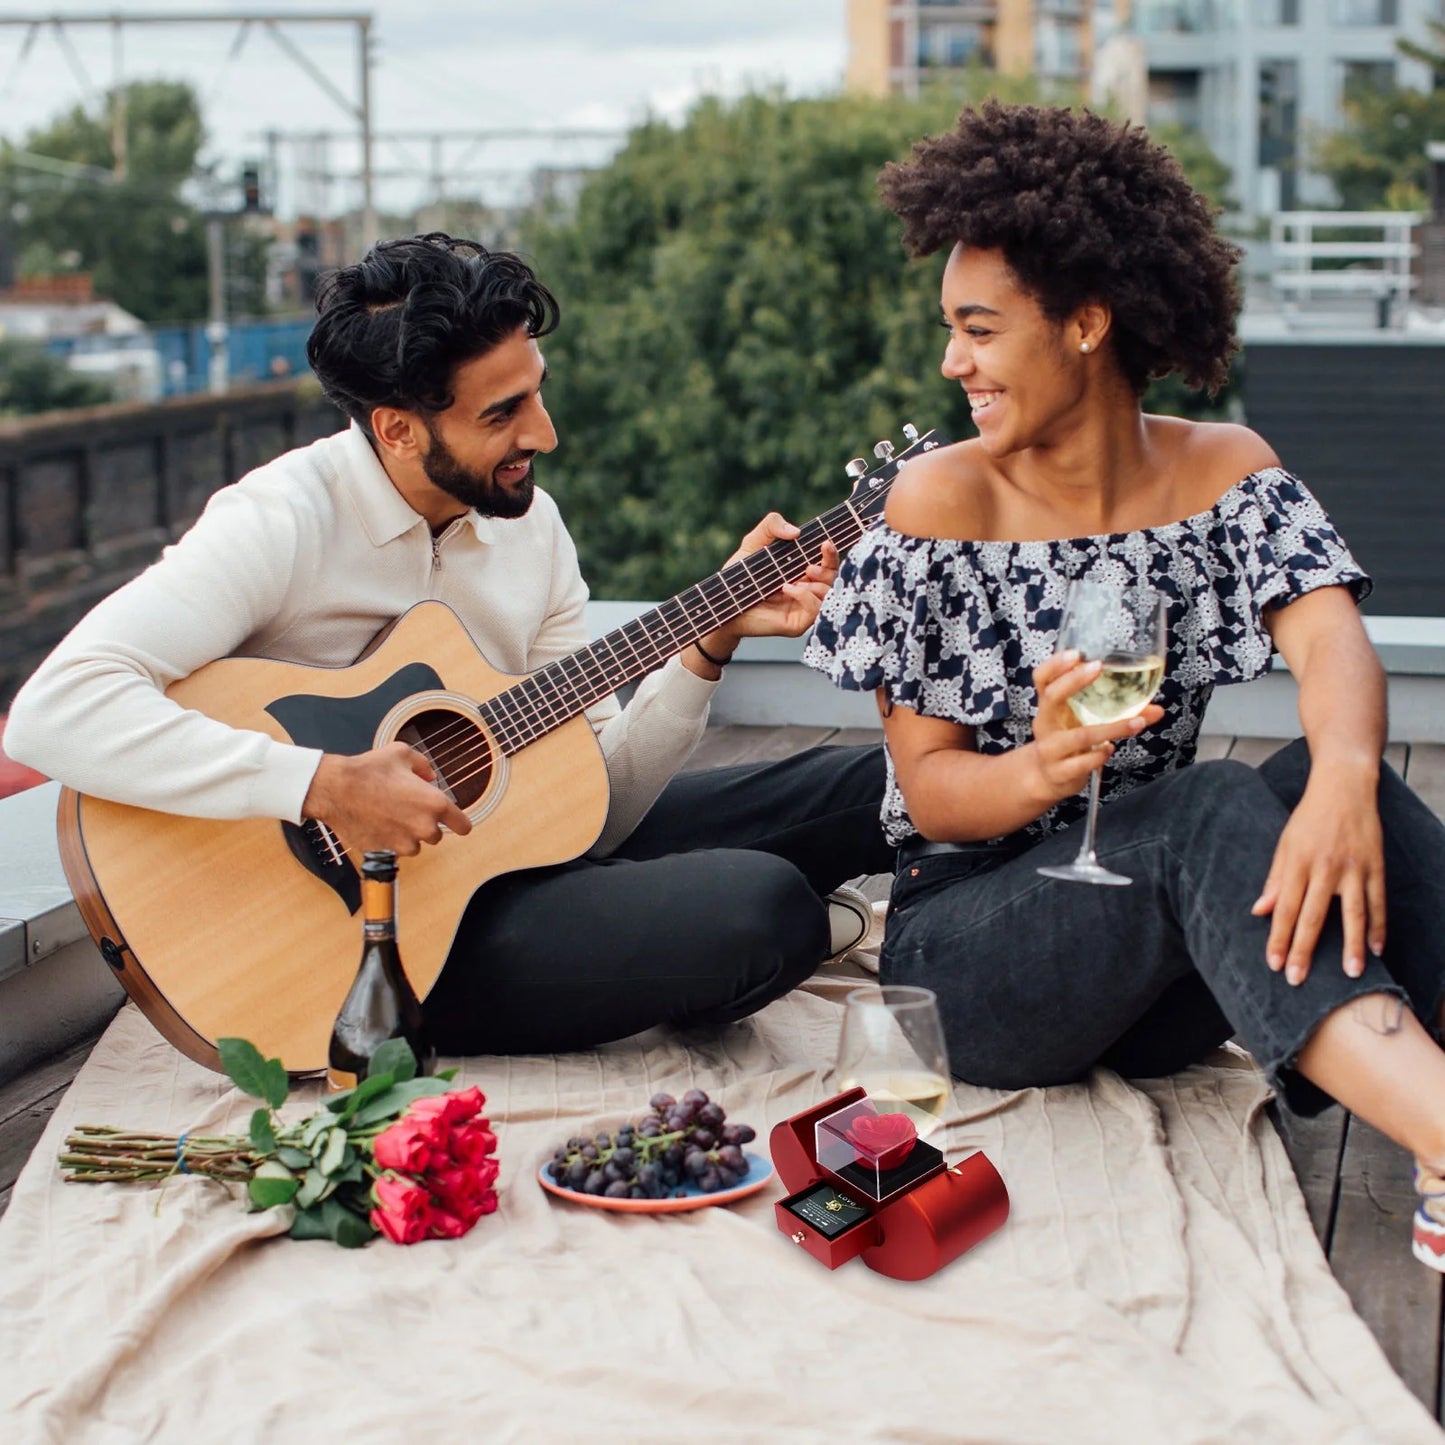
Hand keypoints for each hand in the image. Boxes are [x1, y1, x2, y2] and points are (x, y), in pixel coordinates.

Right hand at [301, 742, 472, 857]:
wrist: (335, 789)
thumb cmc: (368, 770)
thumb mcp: (402, 753)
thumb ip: (423, 765)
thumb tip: (430, 777)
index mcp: (434, 804)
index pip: (463, 826)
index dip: (459, 823)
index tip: (455, 822)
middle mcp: (423, 828)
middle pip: (437, 836)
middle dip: (425, 824)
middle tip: (407, 809)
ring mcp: (403, 843)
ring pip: (415, 845)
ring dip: (408, 835)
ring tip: (389, 815)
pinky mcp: (384, 851)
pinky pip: (393, 850)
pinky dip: (389, 841)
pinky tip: (376, 823)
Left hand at [697, 514, 840, 659]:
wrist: (725, 601)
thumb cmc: (740, 574)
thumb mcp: (754, 543)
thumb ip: (771, 525)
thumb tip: (796, 531)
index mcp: (802, 570)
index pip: (828, 561)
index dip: (831, 553)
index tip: (825, 543)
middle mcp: (807, 588)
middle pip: (834, 577)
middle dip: (828, 568)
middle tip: (809, 566)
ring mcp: (803, 607)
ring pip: (828, 594)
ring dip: (816, 585)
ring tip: (791, 581)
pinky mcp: (797, 624)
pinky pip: (815, 610)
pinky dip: (806, 597)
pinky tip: (787, 589)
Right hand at [1025, 651, 1163, 804]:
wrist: (1044, 778)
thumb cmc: (1067, 741)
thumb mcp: (1083, 722)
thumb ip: (1117, 713)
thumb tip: (1157, 709)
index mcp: (1049, 707)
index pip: (1042, 678)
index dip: (1055, 665)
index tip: (1076, 653)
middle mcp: (1045, 724)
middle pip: (1051, 697)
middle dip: (1073, 681)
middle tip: (1098, 667)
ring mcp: (1050, 749)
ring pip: (1079, 736)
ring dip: (1112, 728)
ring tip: (1137, 723)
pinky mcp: (1059, 771)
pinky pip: (1082, 763)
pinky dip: (1100, 755)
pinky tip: (1110, 750)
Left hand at [1251, 773, 1385, 985]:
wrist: (1343, 788)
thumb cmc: (1309, 819)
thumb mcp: (1285, 845)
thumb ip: (1275, 879)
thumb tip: (1259, 911)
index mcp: (1297, 863)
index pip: (1285, 908)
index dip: (1279, 938)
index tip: (1274, 964)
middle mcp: (1325, 868)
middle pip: (1313, 916)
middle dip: (1304, 950)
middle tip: (1298, 979)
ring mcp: (1353, 868)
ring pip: (1353, 913)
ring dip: (1351, 945)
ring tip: (1350, 973)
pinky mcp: (1375, 866)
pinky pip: (1378, 902)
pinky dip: (1379, 926)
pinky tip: (1376, 948)